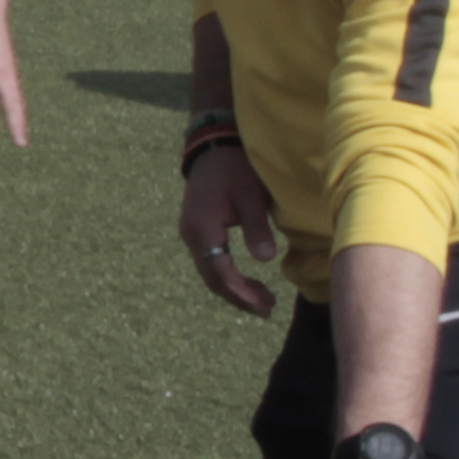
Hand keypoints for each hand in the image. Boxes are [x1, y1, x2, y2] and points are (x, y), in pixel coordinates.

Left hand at [0, 7, 28, 144]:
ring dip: (20, 118)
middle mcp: (2, 75)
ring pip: (18, 100)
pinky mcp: (12, 68)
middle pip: (12, 106)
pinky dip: (18, 105)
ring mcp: (10, 71)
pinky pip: (16, 91)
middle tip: (21, 145)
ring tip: (22, 135)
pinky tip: (17, 113)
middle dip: (16, 126)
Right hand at [181, 141, 281, 317]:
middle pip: (212, 278)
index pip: (220, 272)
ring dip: (234, 288)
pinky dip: (228, 275)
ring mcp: (191, 233)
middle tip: (267, 310)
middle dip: (239, 297)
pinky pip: (210, 261)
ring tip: (262, 300)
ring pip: (210, 272)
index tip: (265, 305)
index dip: (242, 292)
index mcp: (202, 229)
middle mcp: (191, 235)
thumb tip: (266, 260)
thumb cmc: (236, 168)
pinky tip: (247, 281)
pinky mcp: (197, 230)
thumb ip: (256, 228)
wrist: (214, 147)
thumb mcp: (251, 196)